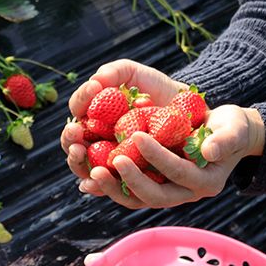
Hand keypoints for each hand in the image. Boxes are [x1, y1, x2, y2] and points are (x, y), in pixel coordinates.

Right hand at [59, 59, 186, 181]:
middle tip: (75, 130)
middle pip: (75, 149)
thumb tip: (96, 81)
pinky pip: (119, 194)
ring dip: (80, 164)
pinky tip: (92, 182)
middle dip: (70, 140)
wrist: (195, 113)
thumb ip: (114, 72)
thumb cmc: (160, 93)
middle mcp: (101, 146)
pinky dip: (103, 187)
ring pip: (91, 174)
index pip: (79, 114)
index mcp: (96, 122)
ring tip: (80, 151)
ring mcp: (118, 167)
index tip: (94, 88)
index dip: (81, 102)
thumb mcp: (137, 76)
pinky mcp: (140, 184)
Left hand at [72, 105, 265, 208]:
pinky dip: (111, 186)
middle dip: (130, 180)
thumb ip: (224, 139)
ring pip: (138, 200)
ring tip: (92, 172)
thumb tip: (209, 151)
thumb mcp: (234, 128)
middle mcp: (185, 194)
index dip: (157, 157)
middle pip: (154, 196)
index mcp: (205, 182)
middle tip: (109, 161)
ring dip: (114, 188)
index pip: (178, 172)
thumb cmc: (231, 128)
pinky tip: (89, 176)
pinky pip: (130, 193)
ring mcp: (169, 193)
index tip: (137, 136)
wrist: (225, 136)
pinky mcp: (155, 187)